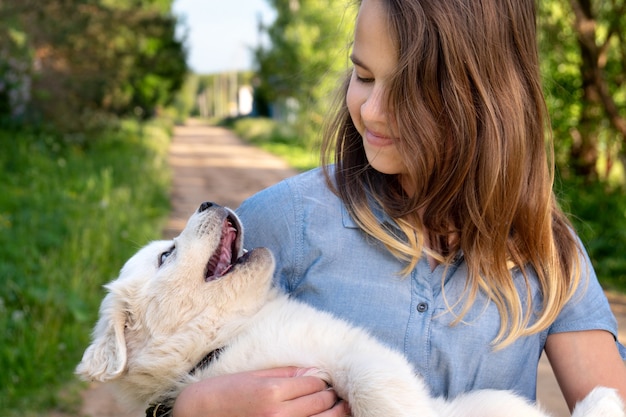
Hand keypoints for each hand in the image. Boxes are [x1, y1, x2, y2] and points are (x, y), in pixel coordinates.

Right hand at [172, 367, 349, 416]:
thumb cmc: (226, 392)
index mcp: (273, 391)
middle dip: (331, 397)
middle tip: (335, 395)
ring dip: (333, 413)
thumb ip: (288, 374)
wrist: (198, 414)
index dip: (322, 382)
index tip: (324, 382)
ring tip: (338, 408)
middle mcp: (278, 414)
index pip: (315, 383)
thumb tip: (315, 372)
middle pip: (322, 403)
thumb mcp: (257, 376)